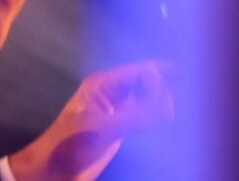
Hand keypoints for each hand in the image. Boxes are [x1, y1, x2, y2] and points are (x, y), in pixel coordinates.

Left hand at [8, 60, 175, 180]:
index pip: (140, 71)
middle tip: (183, 101)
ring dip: (163, 100)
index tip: (173, 101)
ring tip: (185, 105)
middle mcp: (110, 93)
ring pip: (146, 97)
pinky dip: (157, 116)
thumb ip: (135, 116)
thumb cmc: (69, 144)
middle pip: (146, 81)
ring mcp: (115, 110)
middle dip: (165, 86)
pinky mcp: (119, 127)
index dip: (161, 79)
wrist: (53, 169)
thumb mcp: (103, 129)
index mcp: (102, 84)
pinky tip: (169, 121)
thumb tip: (167, 105)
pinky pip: (144, 114)